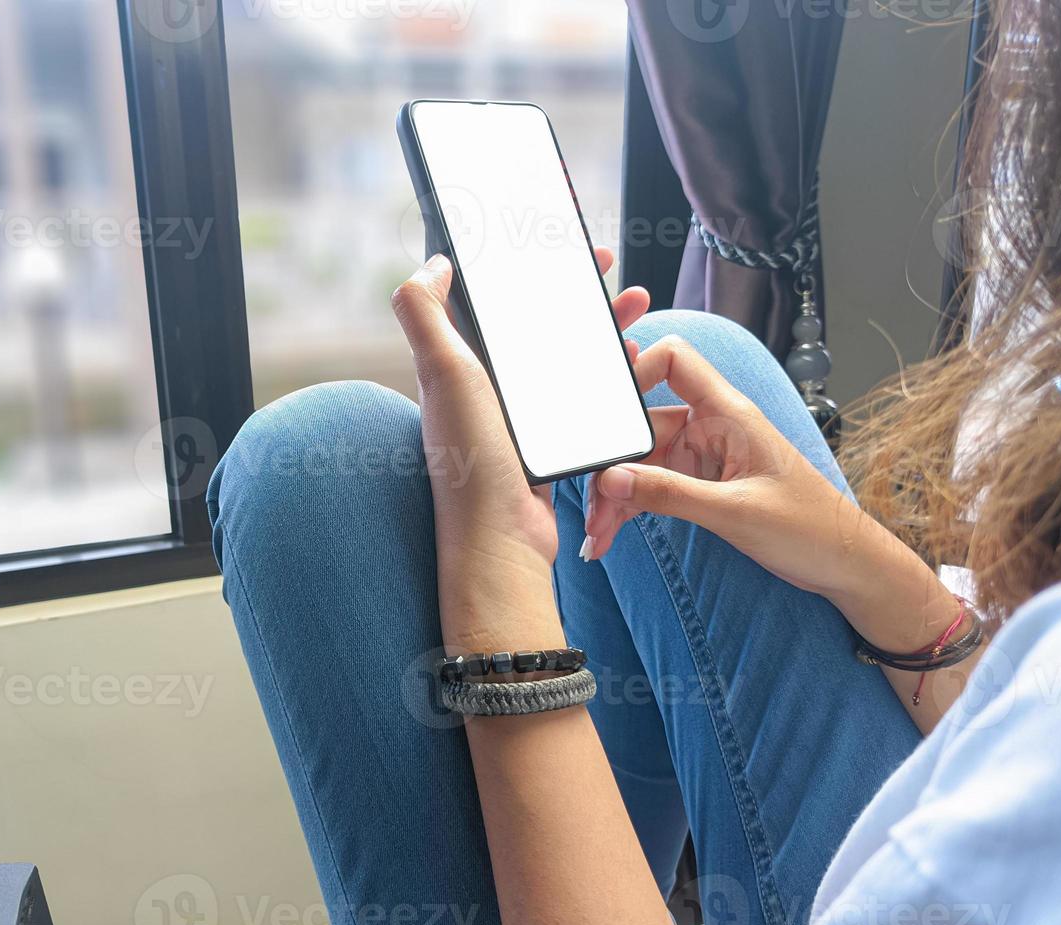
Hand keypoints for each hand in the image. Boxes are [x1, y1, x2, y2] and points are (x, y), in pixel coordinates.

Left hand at [390, 248, 648, 649]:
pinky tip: (634, 365)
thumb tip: (430, 264)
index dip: (524, 269)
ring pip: (566, 358)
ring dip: (599, 329)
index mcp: (460, 367)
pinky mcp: (549, 445)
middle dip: (573, 293)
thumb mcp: (442, 374)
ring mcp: (519, 419)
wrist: (503, 542)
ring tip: (636, 307)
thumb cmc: (472, 459)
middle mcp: (486, 390)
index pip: (494, 302)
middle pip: (536, 325)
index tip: (558, 246)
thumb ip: (424, 313)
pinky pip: (584, 398)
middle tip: (609, 270)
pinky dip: (609, 376)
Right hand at [583, 335, 958, 652]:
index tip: (606, 413)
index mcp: (729, 414)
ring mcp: (703, 457)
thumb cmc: (811, 528)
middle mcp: (712, 427)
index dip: (636, 372)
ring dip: (614, 496)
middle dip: (612, 464)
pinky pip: (652, 488)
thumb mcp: (735, 513)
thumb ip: (670, 493)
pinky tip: (609, 536)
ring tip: (597, 535)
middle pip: (643, 425)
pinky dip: (629, 510)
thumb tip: (612, 480)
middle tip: (592, 506)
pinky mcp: (700, 485)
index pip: (675, 361)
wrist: (845, 565)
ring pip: (641, 463)